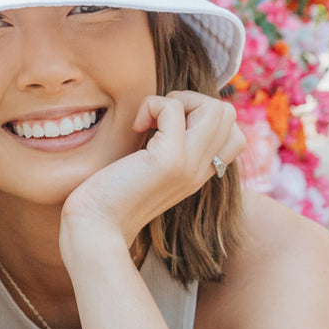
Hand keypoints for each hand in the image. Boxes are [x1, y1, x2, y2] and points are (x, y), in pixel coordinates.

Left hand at [60, 91, 246, 260]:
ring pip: (215, 108)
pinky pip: (173, 109)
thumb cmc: (109, 198)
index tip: (168, 127)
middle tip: (159, 120)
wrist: (94, 228)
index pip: (234, 134)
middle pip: (228, 114)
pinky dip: (152, 105)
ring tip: (151, 120)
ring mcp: (189, 166)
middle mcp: (200, 171)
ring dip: (178, 100)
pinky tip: (135, 127)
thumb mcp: (147, 170)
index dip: (203, 117)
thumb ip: (164, 148)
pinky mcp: (168, 160)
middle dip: (192, 101)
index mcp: (199, 175)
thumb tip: (165, 112)